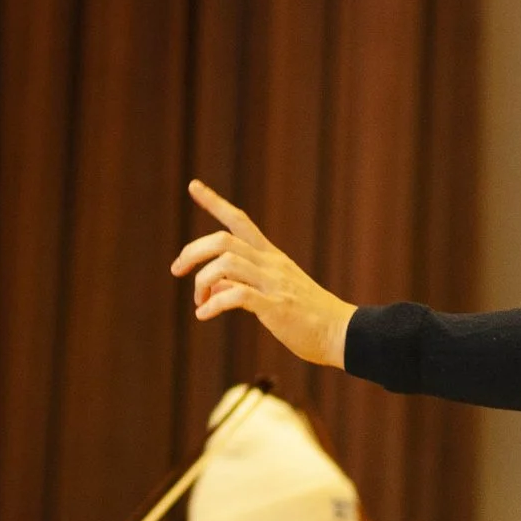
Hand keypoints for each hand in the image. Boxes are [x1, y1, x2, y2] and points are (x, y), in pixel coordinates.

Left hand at [170, 181, 355, 365]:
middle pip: (223, 240)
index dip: (214, 202)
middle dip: (192, 251)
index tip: (193, 186)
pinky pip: (237, 295)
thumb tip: (213, 285)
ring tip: (199, 303)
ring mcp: (274, 284)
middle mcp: (271, 264)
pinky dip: (214, 303)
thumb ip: (243, 285)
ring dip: (202, 281)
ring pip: (226, 263)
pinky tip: (205, 315)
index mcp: (272, 257)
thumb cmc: (309, 317)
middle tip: (177, 270)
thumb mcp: (274, 294)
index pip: (240, 220)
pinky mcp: (276, 307)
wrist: (343, 334)